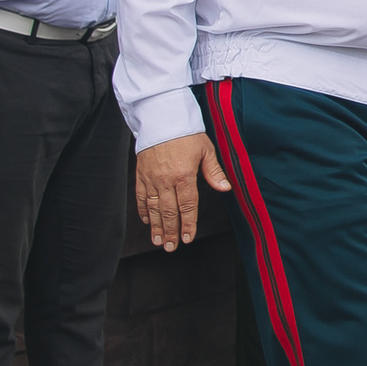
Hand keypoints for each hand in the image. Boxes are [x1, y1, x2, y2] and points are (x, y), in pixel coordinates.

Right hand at [136, 133, 230, 251]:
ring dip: (156, 226)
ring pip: (153, 208)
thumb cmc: (186, 133)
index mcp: (184, 175)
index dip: (188, 224)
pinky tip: (146, 221)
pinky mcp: (141, 174)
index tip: (188, 238)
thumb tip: (225, 188)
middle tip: (170, 247)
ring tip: (158, 241)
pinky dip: (143, 210)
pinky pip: (141, 197)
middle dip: (170, 232)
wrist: (161, 117)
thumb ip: (214, 172)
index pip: (187, 206)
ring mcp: (151, 178)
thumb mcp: (206, 150)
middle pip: (168, 211)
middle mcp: (166, 180)